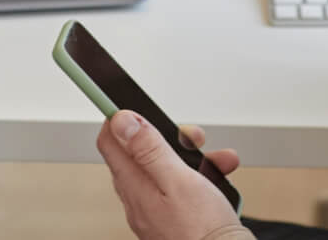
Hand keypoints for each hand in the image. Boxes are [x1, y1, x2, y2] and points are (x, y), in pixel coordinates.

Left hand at [97, 110, 242, 239]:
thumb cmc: (202, 232)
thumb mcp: (178, 180)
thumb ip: (149, 149)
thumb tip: (122, 121)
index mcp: (134, 186)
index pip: (110, 140)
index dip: (120, 117)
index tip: (132, 101)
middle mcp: (140, 198)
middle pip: (141, 150)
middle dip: (167, 136)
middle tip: (189, 136)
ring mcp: (156, 208)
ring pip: (166, 166)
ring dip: (190, 156)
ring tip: (213, 160)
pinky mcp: (175, 216)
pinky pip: (181, 185)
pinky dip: (200, 175)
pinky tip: (216, 178)